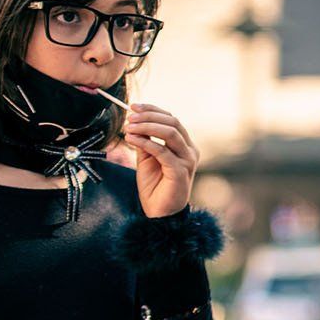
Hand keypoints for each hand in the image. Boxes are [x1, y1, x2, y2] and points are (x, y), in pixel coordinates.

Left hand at [123, 103, 198, 217]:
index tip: (133, 107)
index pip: (172, 119)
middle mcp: (190, 150)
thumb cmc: (154, 186)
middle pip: (173, 122)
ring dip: (147, 126)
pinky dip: (146, 142)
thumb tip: (135, 122)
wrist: (159, 212)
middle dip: (149, 116)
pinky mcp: (180, 171)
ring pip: (171, 133)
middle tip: (129, 117)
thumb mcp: (146, 158)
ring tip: (129, 127)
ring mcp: (188, 161)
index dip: (153, 110)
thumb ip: (145, 141)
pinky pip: (163, 151)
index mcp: (184, 145)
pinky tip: (132, 139)